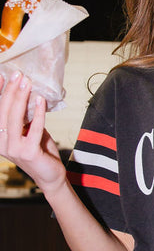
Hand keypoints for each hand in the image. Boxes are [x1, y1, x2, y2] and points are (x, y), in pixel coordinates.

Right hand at [0, 72, 66, 196]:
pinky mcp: (28, 153)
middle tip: (18, 75)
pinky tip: (40, 100)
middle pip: (4, 111)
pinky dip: (37, 112)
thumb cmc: (40, 151)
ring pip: (15, 118)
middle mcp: (2, 143)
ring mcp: (13, 149)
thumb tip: (26, 93)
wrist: (50, 176)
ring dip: (21, 97)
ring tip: (27, 82)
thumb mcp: (29, 130)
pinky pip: (33, 128)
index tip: (2, 75)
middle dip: (11, 91)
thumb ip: (25, 116)